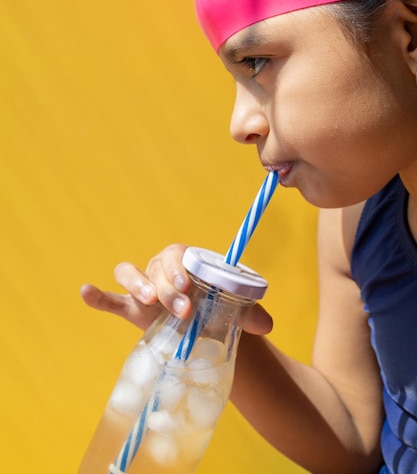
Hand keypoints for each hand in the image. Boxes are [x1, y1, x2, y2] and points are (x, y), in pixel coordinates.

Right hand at [80, 243, 272, 334]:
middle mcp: (160, 269)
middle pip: (155, 268)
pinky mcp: (131, 309)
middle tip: (184, 311)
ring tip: (147, 301)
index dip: (178, 268)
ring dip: (137, 284)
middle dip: (168, 289)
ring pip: (130, 274)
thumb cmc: (217, 308)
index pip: (175, 255)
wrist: (204, 325)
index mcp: (184, 261)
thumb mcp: (234, 309)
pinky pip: (112, 299)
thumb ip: (250, 314)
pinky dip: (98, 296)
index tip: (188, 285)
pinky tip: (86, 292)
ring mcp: (144, 288)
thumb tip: (268, 325)